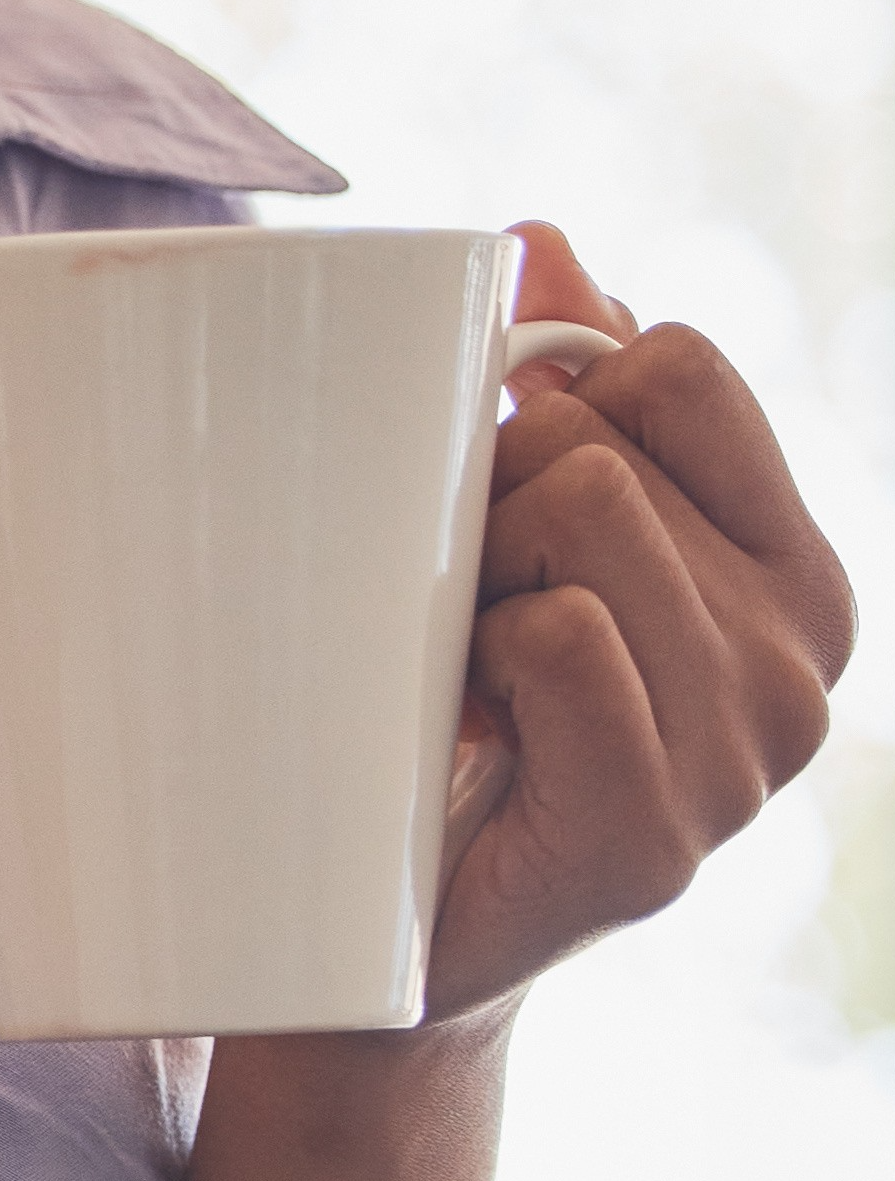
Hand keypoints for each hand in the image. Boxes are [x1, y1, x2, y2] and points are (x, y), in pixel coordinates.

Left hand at [425, 220, 855, 1021]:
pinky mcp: (656, 838)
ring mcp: (743, 762)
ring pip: (580, 519)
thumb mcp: (514, 529)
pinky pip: (565, 638)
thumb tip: (543, 238)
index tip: (500, 492)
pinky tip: (469, 730)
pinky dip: (481, 655)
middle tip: (456, 606)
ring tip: (459, 670)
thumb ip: (560, 382)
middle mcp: (802, 665)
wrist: (377, 942)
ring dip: (470, 573)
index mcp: (795, 574)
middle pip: (604, 437)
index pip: (678, 362)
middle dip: (487, 490)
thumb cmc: (447, 717)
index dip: (548, 396)